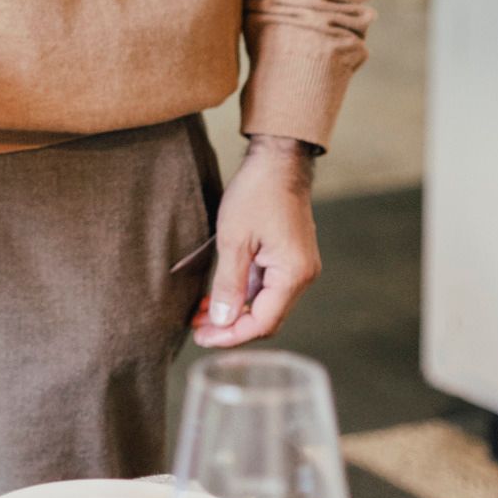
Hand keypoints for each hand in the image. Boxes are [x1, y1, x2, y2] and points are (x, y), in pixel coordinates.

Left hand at [192, 137, 320, 348]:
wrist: (278, 160)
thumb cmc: (257, 192)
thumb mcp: (234, 239)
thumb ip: (228, 283)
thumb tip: (220, 321)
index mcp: (293, 274)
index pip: (262, 322)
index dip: (230, 335)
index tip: (202, 337)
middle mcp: (301, 275)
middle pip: (265, 318)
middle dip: (230, 326)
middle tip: (197, 330)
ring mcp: (296, 267)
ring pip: (263, 304)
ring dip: (234, 311)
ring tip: (201, 315)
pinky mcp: (288, 257)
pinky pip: (265, 287)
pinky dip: (242, 294)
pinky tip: (217, 296)